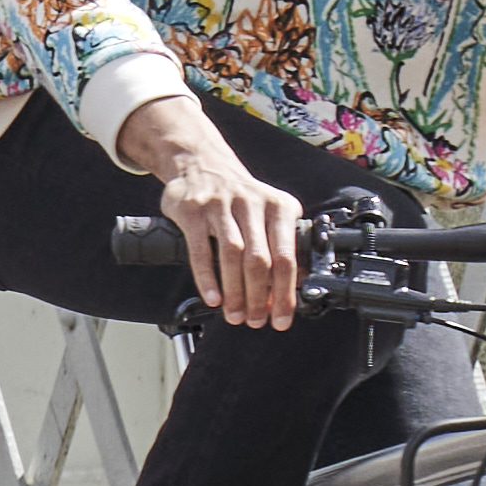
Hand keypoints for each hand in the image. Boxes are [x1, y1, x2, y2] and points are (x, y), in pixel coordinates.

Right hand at [124, 97, 312, 330]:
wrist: (201, 164)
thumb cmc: (238, 200)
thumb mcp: (268, 213)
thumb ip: (280, 245)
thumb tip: (292, 290)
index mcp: (279, 206)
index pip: (286, 255)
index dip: (285, 292)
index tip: (281, 318)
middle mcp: (252, 203)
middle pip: (260, 259)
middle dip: (259, 297)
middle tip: (254, 321)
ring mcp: (221, 204)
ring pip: (233, 254)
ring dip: (235, 291)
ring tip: (234, 315)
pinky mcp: (193, 209)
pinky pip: (201, 249)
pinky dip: (207, 277)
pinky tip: (213, 298)